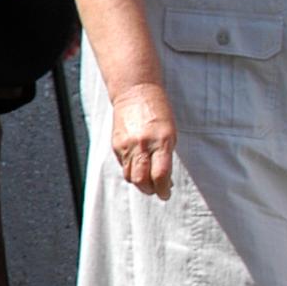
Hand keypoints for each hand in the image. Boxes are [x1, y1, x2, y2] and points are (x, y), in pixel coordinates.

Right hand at [107, 85, 177, 199]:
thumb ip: (166, 155)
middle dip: (150, 190)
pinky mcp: (116, 144)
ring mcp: (127, 145)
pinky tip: (138, 166)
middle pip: (142, 180)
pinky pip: (123, 165)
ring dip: (139, 183)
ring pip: (130, 176)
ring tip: (148, 180)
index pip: (160, 175)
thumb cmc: (158, 110)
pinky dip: (131, 170)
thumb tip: (164, 177)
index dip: (163, 189)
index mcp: (162, 141)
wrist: (135, 92)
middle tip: (157, 190)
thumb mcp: (170, 133)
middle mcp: (143, 145)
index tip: (166, 193)